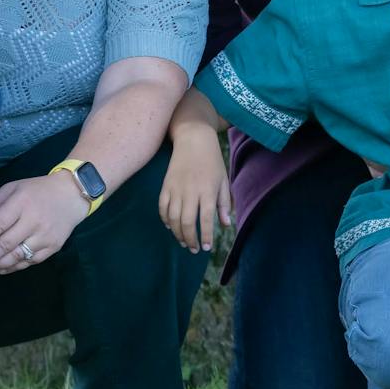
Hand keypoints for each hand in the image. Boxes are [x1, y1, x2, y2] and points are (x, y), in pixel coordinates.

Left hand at [0, 173, 88, 275]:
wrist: (72, 195)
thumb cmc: (37, 190)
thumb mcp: (14, 187)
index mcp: (21, 202)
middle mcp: (34, 220)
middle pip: (6, 243)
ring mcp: (45, 236)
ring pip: (17, 256)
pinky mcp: (53, 247)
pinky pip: (30, 261)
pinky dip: (14, 267)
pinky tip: (1, 269)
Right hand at [159, 131, 232, 252]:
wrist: (193, 139)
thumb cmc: (212, 161)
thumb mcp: (223, 180)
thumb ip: (223, 203)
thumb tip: (226, 224)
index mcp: (207, 190)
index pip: (206, 218)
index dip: (206, 235)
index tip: (207, 247)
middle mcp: (190, 191)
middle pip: (187, 222)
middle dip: (190, 239)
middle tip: (195, 249)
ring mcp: (176, 188)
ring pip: (173, 218)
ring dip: (178, 233)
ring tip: (184, 242)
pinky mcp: (166, 185)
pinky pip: (162, 207)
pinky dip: (165, 220)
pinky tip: (171, 227)